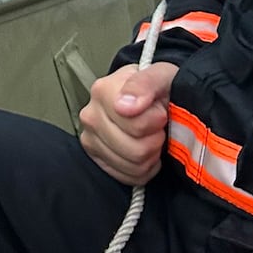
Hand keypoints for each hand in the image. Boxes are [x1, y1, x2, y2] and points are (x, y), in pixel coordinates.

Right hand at [78, 61, 179, 185]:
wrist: (151, 99)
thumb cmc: (157, 88)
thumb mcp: (162, 76)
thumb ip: (146, 83)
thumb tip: (125, 106)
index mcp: (103, 91)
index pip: (137, 125)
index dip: (157, 121)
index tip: (160, 111)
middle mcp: (90, 116)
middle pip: (136, 150)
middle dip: (155, 140)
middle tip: (157, 126)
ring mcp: (90, 139)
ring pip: (133, 165)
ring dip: (151, 155)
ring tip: (151, 138)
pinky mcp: (96, 158)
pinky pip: (128, 177)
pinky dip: (144, 168)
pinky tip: (145, 152)